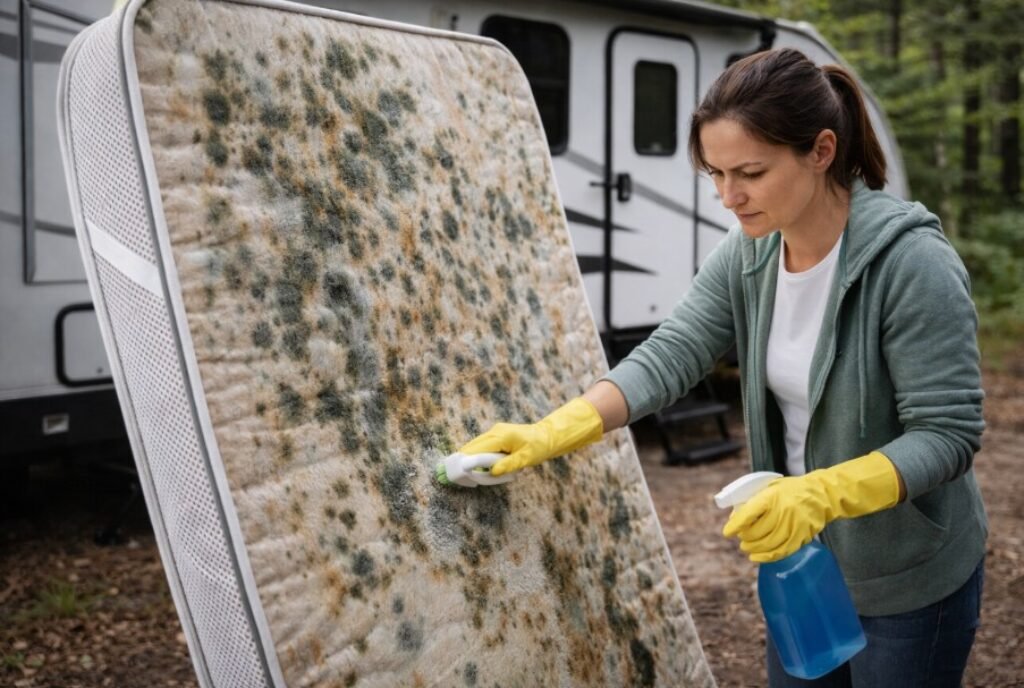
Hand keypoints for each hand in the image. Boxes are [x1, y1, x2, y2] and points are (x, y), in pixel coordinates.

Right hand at [459, 397, 602, 475]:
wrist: (547, 436)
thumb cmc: (538, 447)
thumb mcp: (525, 458)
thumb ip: (508, 465)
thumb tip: (492, 472)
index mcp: (501, 436)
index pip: (477, 448)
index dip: (466, 459)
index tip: (458, 471)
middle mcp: (495, 431)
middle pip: (472, 446)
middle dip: (468, 461)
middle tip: (466, 477)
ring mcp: (495, 432)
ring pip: (476, 446)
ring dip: (475, 460)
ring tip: (478, 474)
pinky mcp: (496, 435)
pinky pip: (483, 446)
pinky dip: (481, 457)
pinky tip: (486, 467)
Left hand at [722, 451, 900, 562]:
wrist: (821, 495)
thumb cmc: (790, 491)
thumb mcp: (770, 487)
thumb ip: (754, 499)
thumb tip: (735, 517)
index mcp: (771, 496)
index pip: (748, 513)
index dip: (735, 525)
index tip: (727, 532)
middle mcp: (782, 512)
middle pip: (756, 532)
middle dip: (744, 537)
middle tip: (740, 538)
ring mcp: (793, 526)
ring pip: (766, 544)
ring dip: (752, 548)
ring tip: (746, 547)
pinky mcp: (801, 536)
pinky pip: (780, 551)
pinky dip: (766, 557)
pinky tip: (757, 557)